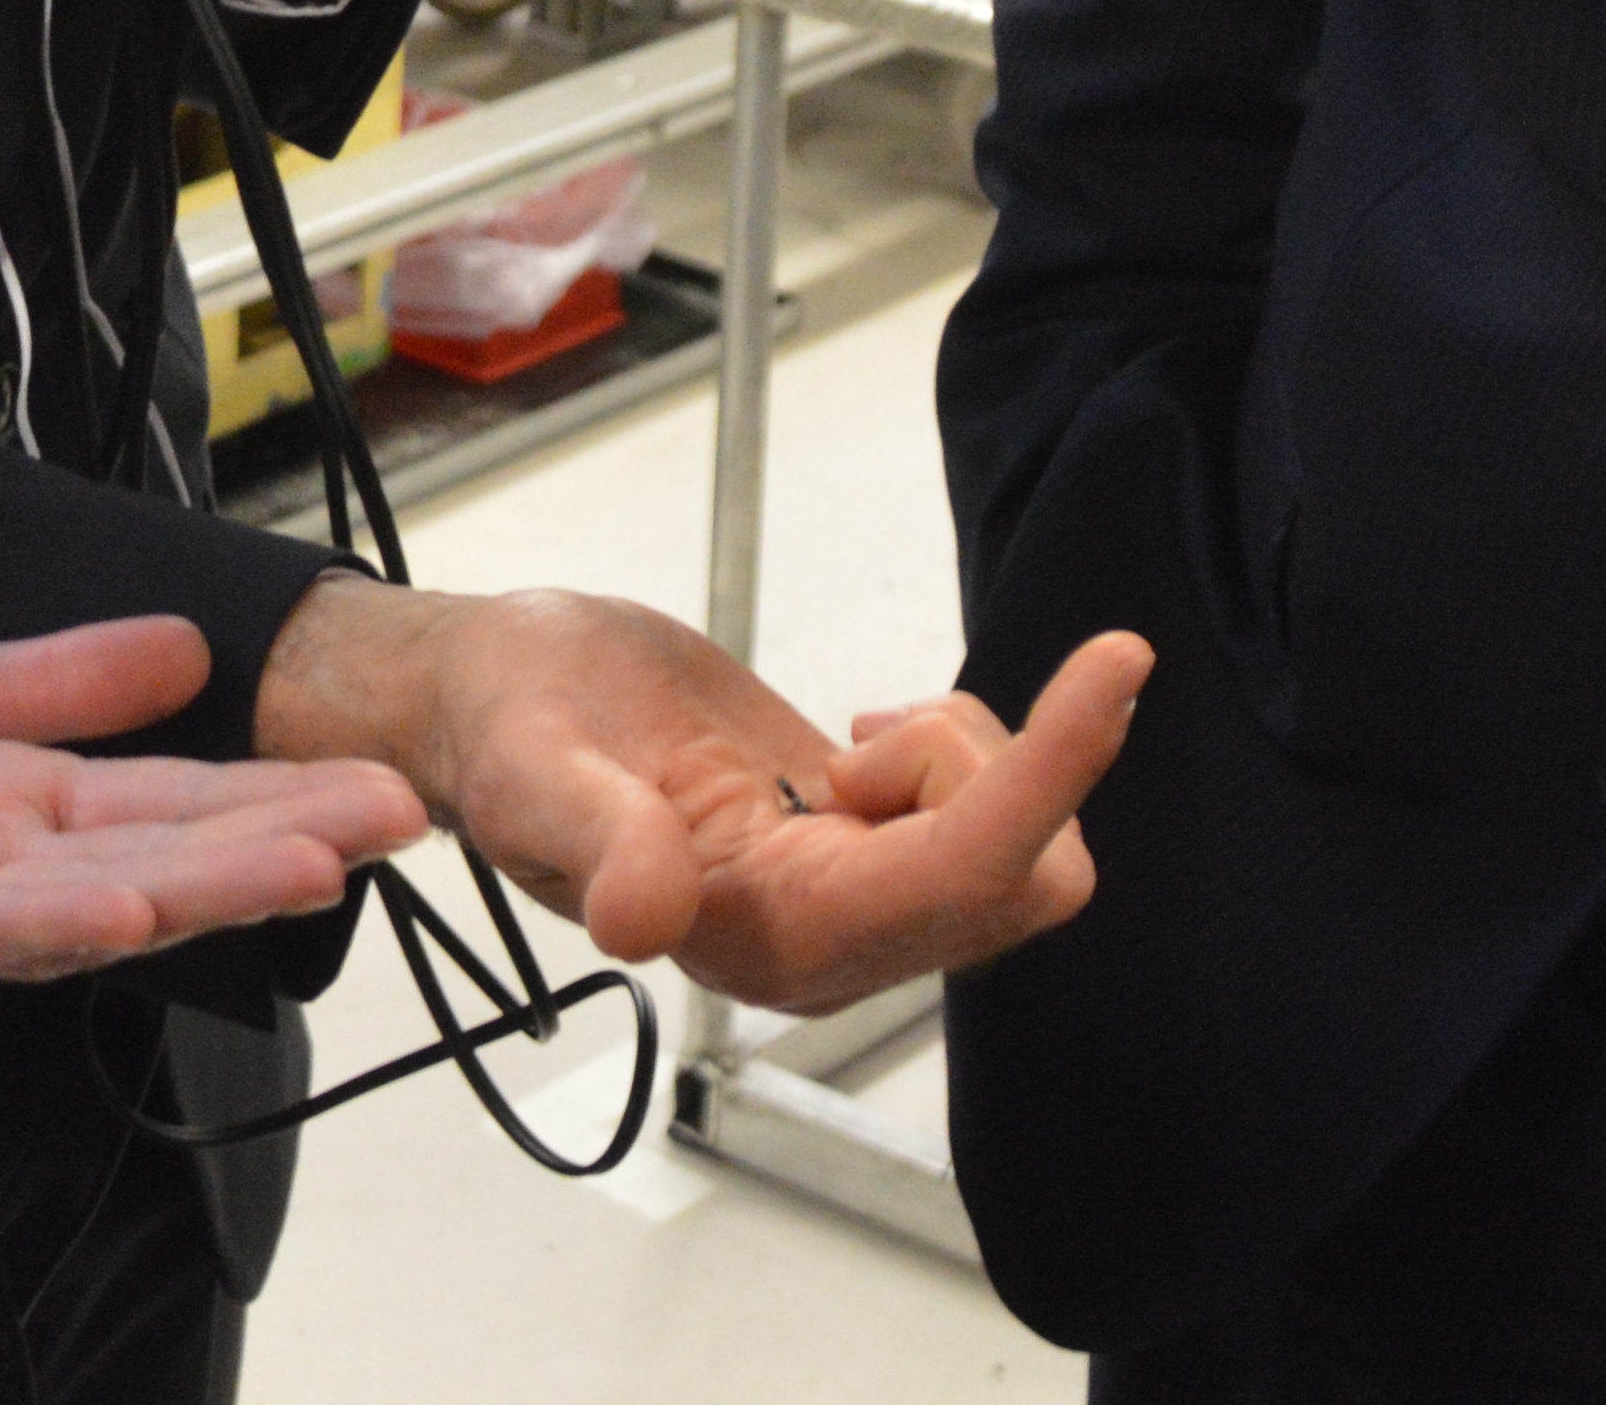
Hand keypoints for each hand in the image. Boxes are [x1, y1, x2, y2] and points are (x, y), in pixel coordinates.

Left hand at [0, 617, 427, 996]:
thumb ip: (42, 681)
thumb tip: (185, 648)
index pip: (157, 804)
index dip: (268, 799)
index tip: (386, 782)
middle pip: (142, 862)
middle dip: (267, 849)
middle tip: (394, 825)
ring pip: (60, 909)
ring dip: (182, 892)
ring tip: (296, 869)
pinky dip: (23, 924)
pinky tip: (109, 907)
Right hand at [255, 578, 1150, 1017]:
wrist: (490, 702)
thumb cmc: (505, 729)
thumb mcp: (529, 771)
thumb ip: (596, 842)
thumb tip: (649, 917)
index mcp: (765, 941)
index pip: (959, 874)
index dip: (1045, 777)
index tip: (1116, 662)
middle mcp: (831, 944)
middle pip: (1028, 879)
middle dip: (996, 765)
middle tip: (870, 722)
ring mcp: (859, 903)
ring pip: (1023, 844)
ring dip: (972, 753)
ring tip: (852, 734)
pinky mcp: (873, 853)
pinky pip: (991, 813)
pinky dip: (960, 748)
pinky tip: (864, 739)